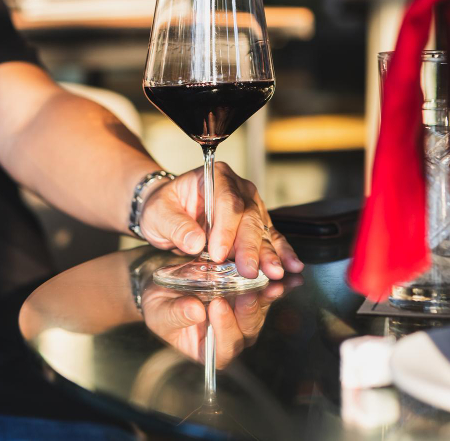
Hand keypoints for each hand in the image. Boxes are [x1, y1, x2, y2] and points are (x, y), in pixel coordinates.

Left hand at [137, 162, 302, 279]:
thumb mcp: (158, 213)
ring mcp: (251, 206)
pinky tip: (292, 265)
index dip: (225, 229)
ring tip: (275, 272)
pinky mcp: (257, 225)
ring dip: (270, 253)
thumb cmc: (164, 208)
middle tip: (249, 271)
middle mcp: (239, 188)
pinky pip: (271, 238)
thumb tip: (194, 243)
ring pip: (263, 229)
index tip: (219, 255)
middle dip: (250, 247)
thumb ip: (174, 225)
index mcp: (216, 177)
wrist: (170, 211)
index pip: (227, 203)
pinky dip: (281, 253)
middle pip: (250, 217)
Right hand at [141, 277, 300, 368]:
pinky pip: (263, 292)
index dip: (224, 329)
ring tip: (261, 278)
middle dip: (248, 311)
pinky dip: (267, 281)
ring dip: (262, 295)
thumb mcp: (159, 310)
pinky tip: (269, 269)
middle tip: (245, 292)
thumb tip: (195, 312)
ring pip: (258, 310)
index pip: (223, 348)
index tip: (217, 305)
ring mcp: (243, 318)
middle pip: (247, 330)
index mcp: (208, 350)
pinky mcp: (250, 298)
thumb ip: (176, 314)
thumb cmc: (161, 305)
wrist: (168, 284)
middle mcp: (230, 337)